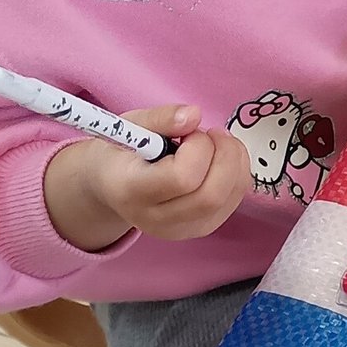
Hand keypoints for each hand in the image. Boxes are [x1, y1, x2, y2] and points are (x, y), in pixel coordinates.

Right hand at [42, 104, 251, 251]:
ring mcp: (178, 230)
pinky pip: (233, 202)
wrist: (109, 185)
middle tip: (211, 133)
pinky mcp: (198, 230)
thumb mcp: (130, 125)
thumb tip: (195, 115)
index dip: (198, 148)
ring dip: (234, 162)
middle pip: (210, 196)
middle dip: (224, 155)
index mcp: (131, 191)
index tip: (189, 132)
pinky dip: (237, 174)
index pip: (182, 178)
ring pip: (227, 199)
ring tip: (216, 142)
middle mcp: (154, 220)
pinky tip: (220, 159)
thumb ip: (161, 118)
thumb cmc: (121, 151)